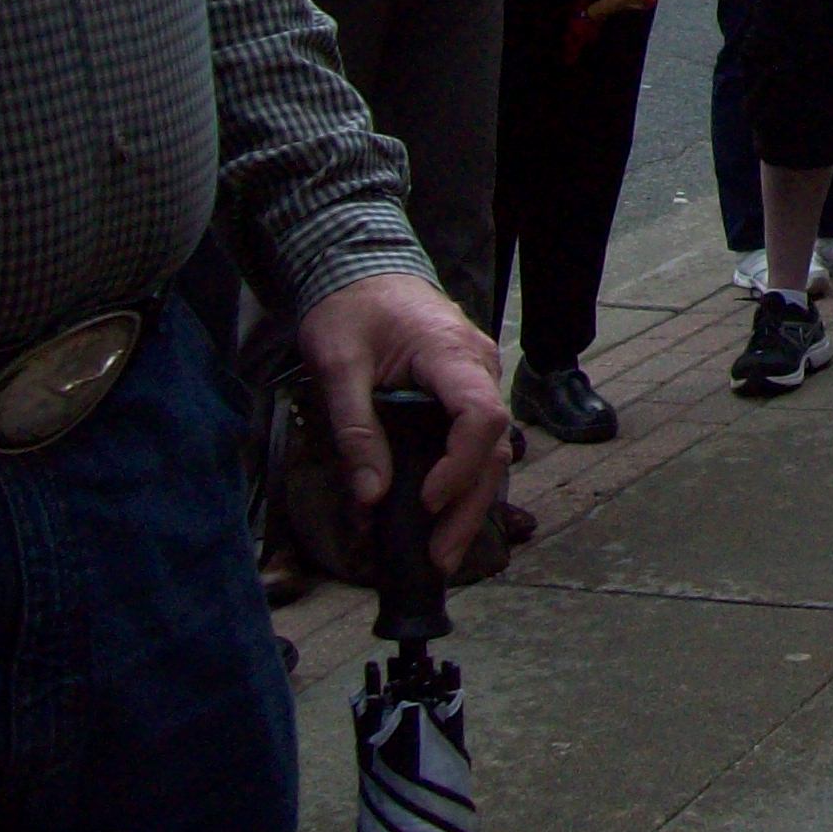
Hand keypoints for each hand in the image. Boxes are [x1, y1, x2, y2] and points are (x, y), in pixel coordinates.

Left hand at [294, 271, 510, 576]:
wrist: (363, 271)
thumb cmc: (350, 311)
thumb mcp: (338, 365)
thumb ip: (356, 429)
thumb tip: (371, 497)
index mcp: (452, 355)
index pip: (480, 416)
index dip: (459, 466)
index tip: (425, 503)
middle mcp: (480, 370)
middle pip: (494, 447)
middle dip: (469, 507)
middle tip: (439, 560)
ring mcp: (479, 382)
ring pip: (492, 451)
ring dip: (470, 505)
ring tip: (442, 556)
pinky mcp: (465, 394)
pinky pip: (477, 443)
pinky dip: (463, 484)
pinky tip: (444, 521)